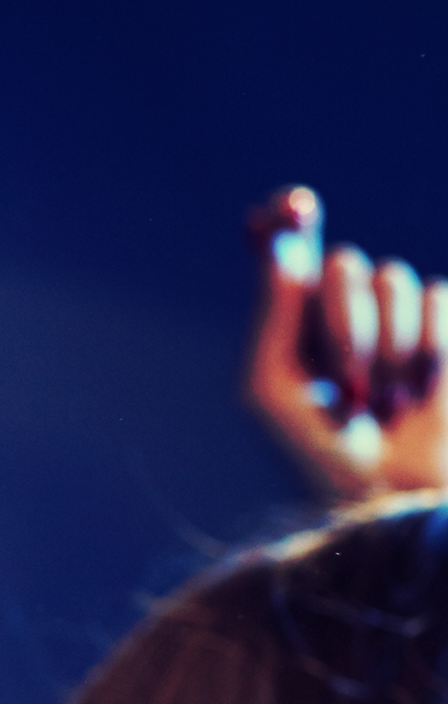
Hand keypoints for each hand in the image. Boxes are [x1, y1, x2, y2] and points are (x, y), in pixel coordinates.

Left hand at [245, 187, 446, 504]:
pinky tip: (419, 395)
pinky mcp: (446, 331)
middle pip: (344, 264)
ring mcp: (400, 319)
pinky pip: (442, 297)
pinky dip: (429, 348)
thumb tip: (279, 245)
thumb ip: (273, 316)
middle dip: (345, 323)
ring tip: (383, 403)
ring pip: (394, 279)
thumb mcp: (272, 390)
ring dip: (387, 346)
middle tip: (347, 384)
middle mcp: (343, 313)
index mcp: (290, 324)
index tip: (294, 205)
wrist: (388, 498)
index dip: (288, 221)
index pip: (287, 250)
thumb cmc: (315, 454)